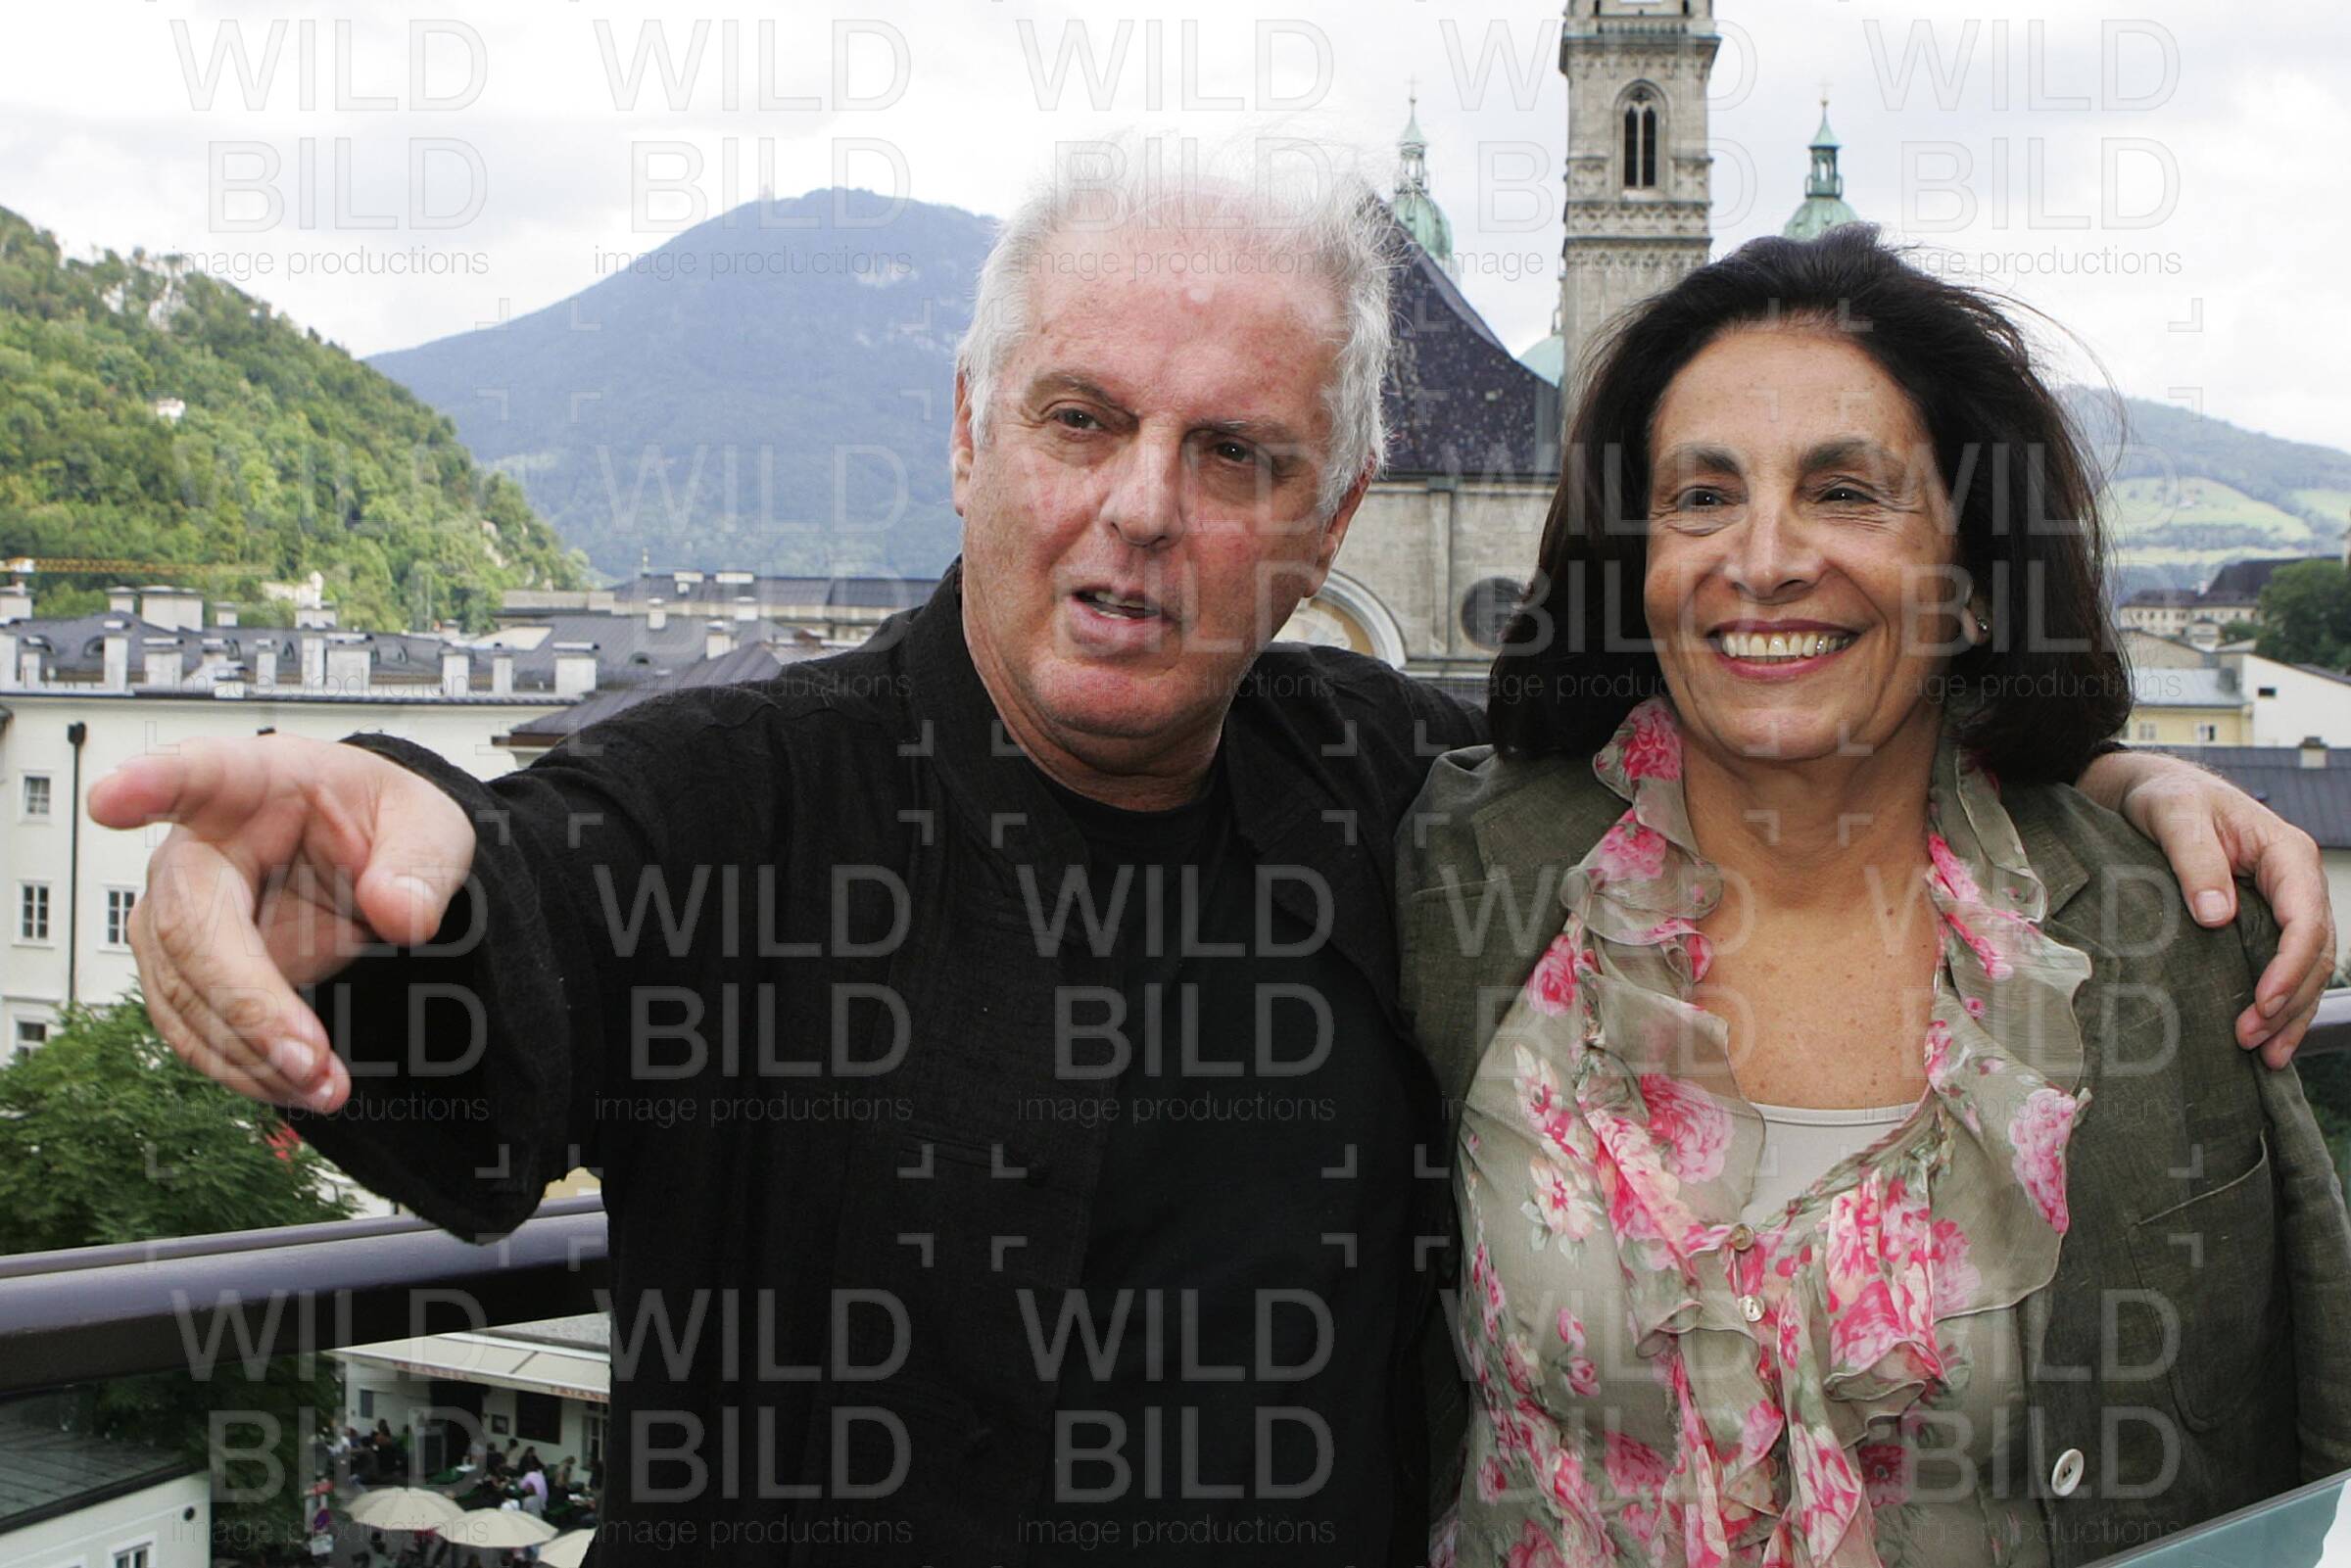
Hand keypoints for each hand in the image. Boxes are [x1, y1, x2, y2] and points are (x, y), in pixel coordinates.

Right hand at [86, 734, 475, 1111]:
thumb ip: (421, 863)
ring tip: (321, 1086)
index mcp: (254, 784)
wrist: (369, 860)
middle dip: (243, 1000)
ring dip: (246, 1052)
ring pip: (182, 992)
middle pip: (187, 925)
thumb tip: (403, 914)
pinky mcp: (188, 969)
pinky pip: (194, 1028)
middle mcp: (198, 848)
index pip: (196, 776)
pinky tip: (293, 1086)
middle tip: (305, 1056)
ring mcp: (180, 912)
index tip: (111, 799)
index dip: (150, 785)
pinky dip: (244, 1066)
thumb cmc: (381, 822)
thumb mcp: (429, 825)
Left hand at [2086, 749, 2337, 1065]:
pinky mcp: (2260, 921)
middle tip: (2252, 1040)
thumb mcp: (2174, 815)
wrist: (2152, 791)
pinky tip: (2265, 1036)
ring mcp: (2280, 904)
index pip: (2306, 918)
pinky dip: (2278, 1003)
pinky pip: (2281, 965)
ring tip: (2264, 1054)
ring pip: (2305, 967)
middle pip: (2313, 951)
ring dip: (2289, 1013)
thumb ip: (2195, 859)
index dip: (2291, 965)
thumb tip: (2217, 916)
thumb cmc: (2166, 796)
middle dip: (2289, 1001)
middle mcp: (2293, 882)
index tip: (2264, 1002)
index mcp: (2286, 854)